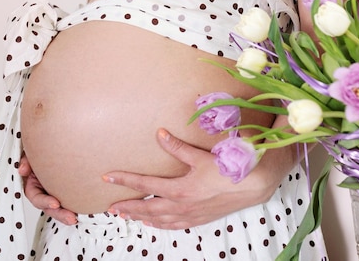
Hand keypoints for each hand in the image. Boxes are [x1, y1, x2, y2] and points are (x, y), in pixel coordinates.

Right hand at [18, 154, 77, 224]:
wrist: (53, 145)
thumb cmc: (40, 151)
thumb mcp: (30, 155)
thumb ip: (26, 162)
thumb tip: (22, 170)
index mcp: (33, 186)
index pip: (37, 198)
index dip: (45, 202)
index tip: (56, 204)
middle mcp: (43, 193)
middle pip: (50, 208)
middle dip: (60, 214)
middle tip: (71, 218)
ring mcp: (54, 193)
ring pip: (60, 208)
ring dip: (67, 214)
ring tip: (76, 217)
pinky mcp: (65, 192)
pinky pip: (69, 201)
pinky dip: (75, 205)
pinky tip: (83, 208)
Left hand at [103, 128, 290, 229]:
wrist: (251, 186)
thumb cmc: (226, 168)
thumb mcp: (199, 155)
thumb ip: (177, 146)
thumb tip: (159, 133)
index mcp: (179, 190)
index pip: (144, 185)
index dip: (124, 181)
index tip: (107, 178)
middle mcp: (181, 206)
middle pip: (147, 208)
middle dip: (127, 206)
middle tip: (110, 207)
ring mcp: (190, 215)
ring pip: (158, 220)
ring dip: (141, 217)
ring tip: (126, 216)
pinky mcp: (199, 219)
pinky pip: (173, 226)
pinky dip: (160, 225)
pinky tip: (154, 224)